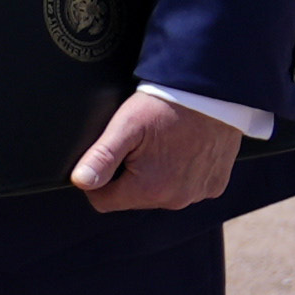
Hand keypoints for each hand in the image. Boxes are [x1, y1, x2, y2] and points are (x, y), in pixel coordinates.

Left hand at [69, 91, 240, 214]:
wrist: (212, 92)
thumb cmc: (167, 106)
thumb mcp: (126, 126)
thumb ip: (101, 157)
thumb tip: (80, 182)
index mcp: (149, 189)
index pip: (104, 201)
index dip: (97, 181)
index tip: (106, 157)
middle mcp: (176, 200)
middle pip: (133, 198)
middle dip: (128, 176)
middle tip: (137, 145)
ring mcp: (198, 194)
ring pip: (161, 193)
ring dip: (156, 175)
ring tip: (161, 144)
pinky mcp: (215, 185)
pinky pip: (188, 186)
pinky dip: (182, 173)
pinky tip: (182, 149)